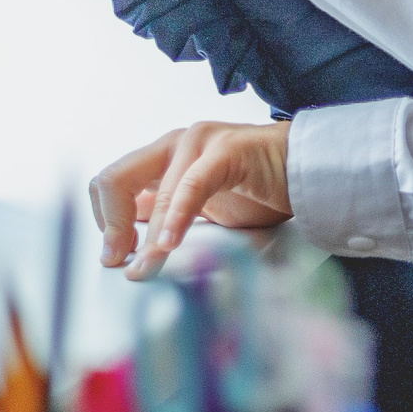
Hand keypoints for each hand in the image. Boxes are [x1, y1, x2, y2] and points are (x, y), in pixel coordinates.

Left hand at [90, 120, 291, 280]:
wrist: (307, 172)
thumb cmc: (256, 192)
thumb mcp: (200, 212)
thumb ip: (164, 218)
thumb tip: (126, 251)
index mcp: (163, 157)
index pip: (110, 184)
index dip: (105, 223)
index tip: (115, 258)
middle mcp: (175, 144)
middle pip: (115, 179)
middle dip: (111, 225)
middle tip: (118, 262)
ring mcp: (200, 141)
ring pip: (156, 192)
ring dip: (147, 238)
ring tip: (146, 270)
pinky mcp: (228, 149)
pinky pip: (192, 185)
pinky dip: (176, 218)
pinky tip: (170, 245)